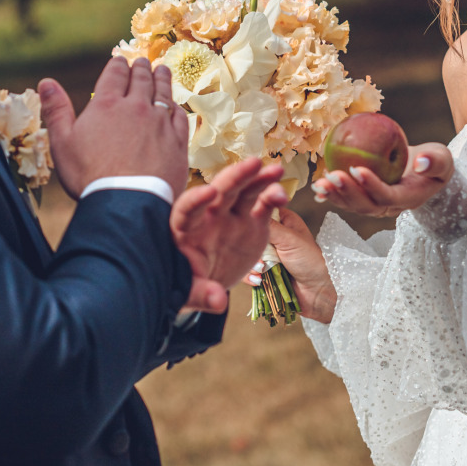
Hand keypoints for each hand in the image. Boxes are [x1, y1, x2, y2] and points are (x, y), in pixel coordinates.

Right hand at [40, 58, 188, 197]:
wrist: (126, 202)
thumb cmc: (89, 176)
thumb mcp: (62, 143)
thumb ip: (56, 110)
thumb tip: (45, 82)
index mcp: (106, 104)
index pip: (114, 75)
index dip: (118, 65)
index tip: (120, 60)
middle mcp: (136, 107)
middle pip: (141, 80)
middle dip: (141, 68)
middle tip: (144, 61)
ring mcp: (160, 123)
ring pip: (163, 93)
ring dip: (162, 79)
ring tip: (162, 70)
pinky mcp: (177, 141)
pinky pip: (179, 117)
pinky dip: (176, 107)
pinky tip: (175, 106)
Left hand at [170, 157, 289, 312]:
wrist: (207, 284)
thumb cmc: (188, 285)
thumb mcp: (188, 294)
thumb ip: (201, 295)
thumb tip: (218, 301)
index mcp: (184, 229)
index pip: (186, 209)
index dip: (195, 199)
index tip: (208, 192)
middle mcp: (208, 217)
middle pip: (220, 191)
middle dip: (235, 177)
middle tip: (253, 164)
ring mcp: (231, 217)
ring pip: (245, 192)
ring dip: (259, 179)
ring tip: (276, 170)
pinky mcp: (252, 222)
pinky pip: (263, 205)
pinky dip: (272, 197)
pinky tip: (282, 194)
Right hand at [244, 207, 336, 322]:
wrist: (317, 291)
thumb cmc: (310, 261)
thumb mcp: (289, 239)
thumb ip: (269, 226)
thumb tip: (250, 213)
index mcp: (284, 221)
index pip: (261, 212)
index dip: (253, 219)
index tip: (250, 229)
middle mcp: (275, 235)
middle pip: (250, 235)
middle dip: (252, 249)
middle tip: (262, 258)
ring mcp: (269, 254)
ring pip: (247, 254)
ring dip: (252, 264)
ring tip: (262, 271)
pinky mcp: (264, 271)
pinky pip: (248, 271)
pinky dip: (251, 276)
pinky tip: (259, 280)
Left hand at [310, 142, 453, 217]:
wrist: (424, 171)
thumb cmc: (434, 162)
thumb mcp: (442, 159)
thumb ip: (434, 161)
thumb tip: (420, 161)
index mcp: (408, 197)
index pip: (388, 196)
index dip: (372, 186)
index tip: (357, 168)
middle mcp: (390, 206)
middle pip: (366, 205)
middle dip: (348, 193)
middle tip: (332, 176)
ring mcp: (377, 205)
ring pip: (354, 206)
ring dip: (336, 196)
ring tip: (320, 184)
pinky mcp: (366, 200)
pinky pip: (348, 200)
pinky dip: (333, 195)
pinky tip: (318, 189)